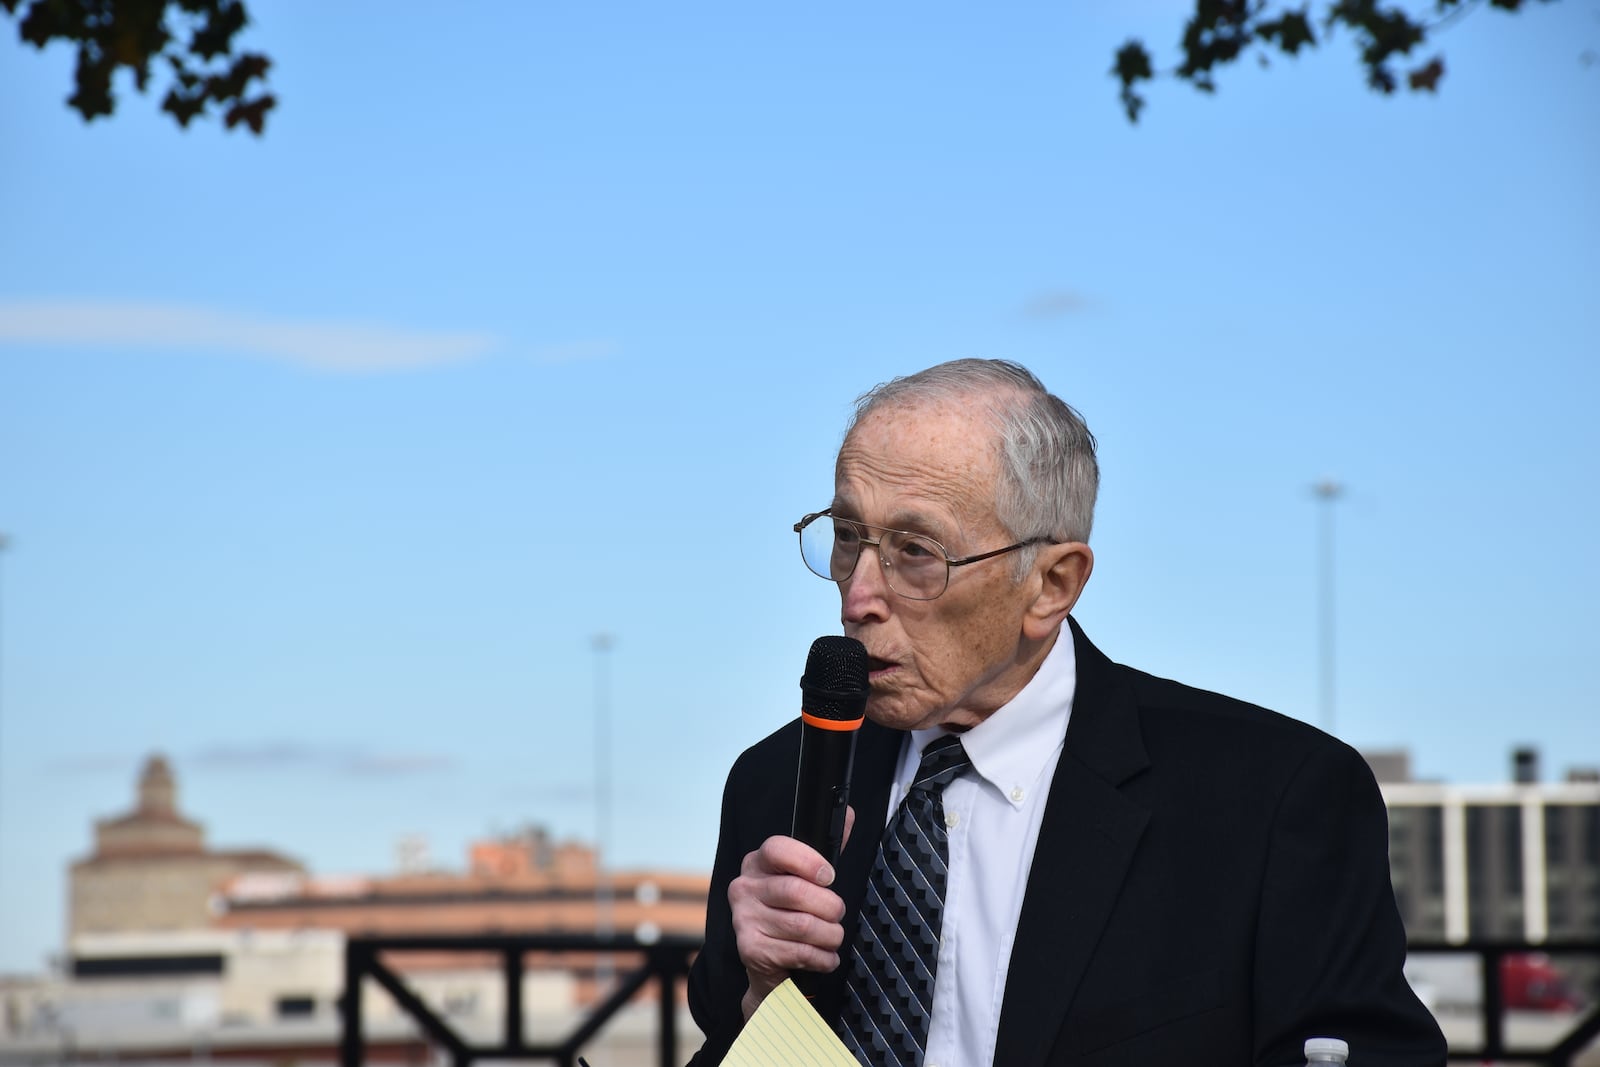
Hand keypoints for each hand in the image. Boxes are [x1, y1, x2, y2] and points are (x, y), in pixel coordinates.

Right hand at [728, 809, 854, 1018]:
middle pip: (796, 891)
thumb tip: (847, 813)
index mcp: (757, 862)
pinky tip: (826, 957)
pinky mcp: (750, 949)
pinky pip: (799, 952)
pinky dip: (822, 957)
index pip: (777, 848)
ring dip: (830, 935)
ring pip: (802, 925)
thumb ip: (826, 847)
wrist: (769, 962)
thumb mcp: (806, 877)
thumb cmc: (792, 911)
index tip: (829, 876)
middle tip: (838, 913)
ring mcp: (743, 919)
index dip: (808, 861)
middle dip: (830, 906)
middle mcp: (744, 887)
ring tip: (834, 937)